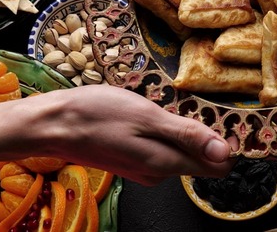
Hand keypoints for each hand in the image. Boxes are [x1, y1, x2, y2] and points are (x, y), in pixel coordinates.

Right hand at [0, 85, 234, 185]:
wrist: (51, 123)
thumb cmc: (96, 114)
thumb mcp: (147, 117)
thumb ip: (187, 136)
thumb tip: (226, 154)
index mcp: (167, 164)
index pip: (217, 165)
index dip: (226, 141)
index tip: (223, 116)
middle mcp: (159, 173)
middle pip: (199, 157)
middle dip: (201, 132)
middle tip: (186, 103)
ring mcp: (144, 168)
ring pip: (178, 150)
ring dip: (177, 128)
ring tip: (161, 105)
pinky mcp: (131, 159)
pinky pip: (159, 146)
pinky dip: (160, 129)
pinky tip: (145, 113)